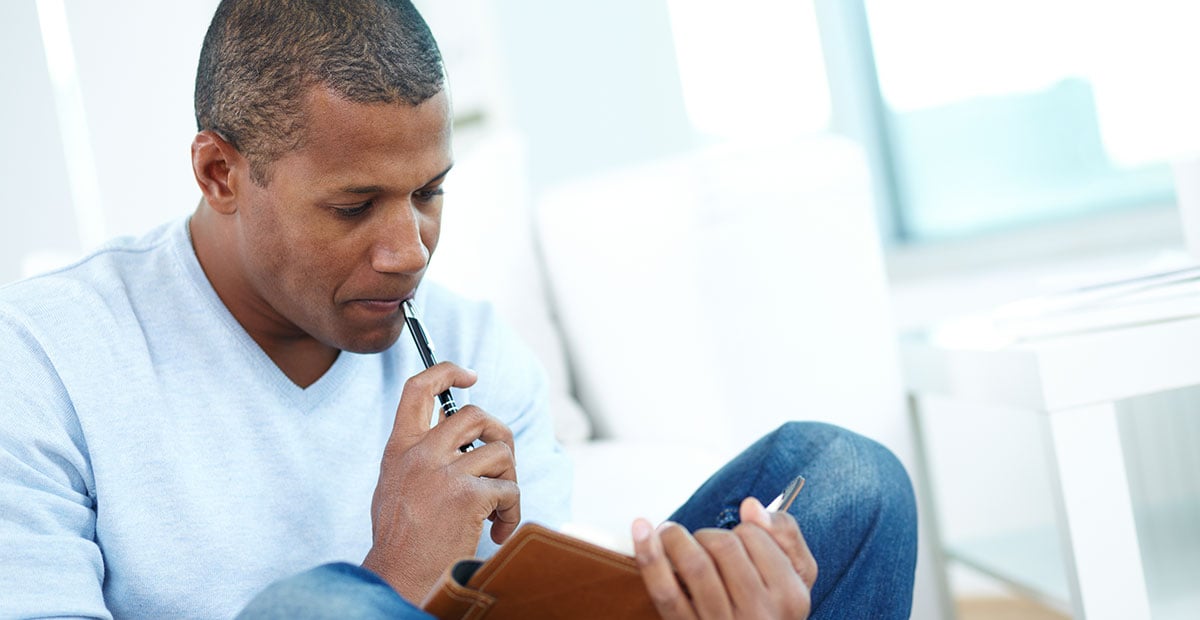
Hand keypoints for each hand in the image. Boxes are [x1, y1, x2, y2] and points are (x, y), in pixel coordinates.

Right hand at [361, 362, 519, 601]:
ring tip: (498, 510)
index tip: (469, 376)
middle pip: (475, 414)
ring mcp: (444, 473)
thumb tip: (450, 428)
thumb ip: (418, 454)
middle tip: (501, 463)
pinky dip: (512, 512)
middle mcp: (420, 454)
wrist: (399, 577)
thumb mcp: (396, 484)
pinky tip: (498, 532)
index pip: (418, 388)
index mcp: (399, 448)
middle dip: (499, 434)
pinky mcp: (468, 496)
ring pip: (500, 451)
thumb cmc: (401, 539)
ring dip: (509, 480)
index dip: (447, 372)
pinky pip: (509, 489)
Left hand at [632, 497, 816, 618]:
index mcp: (790, 596)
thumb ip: (784, 533)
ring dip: (676, 537)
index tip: (736, 541)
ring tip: (670, 534)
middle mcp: (759, 614)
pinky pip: (665, 590)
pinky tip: (642, 529)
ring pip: (695, 563)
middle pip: (723, 546)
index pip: (753, 535)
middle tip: (702, 541)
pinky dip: (650, 555)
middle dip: (707, 533)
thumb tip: (751, 506)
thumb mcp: (797, 573)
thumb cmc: (771, 605)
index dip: (739, 528)